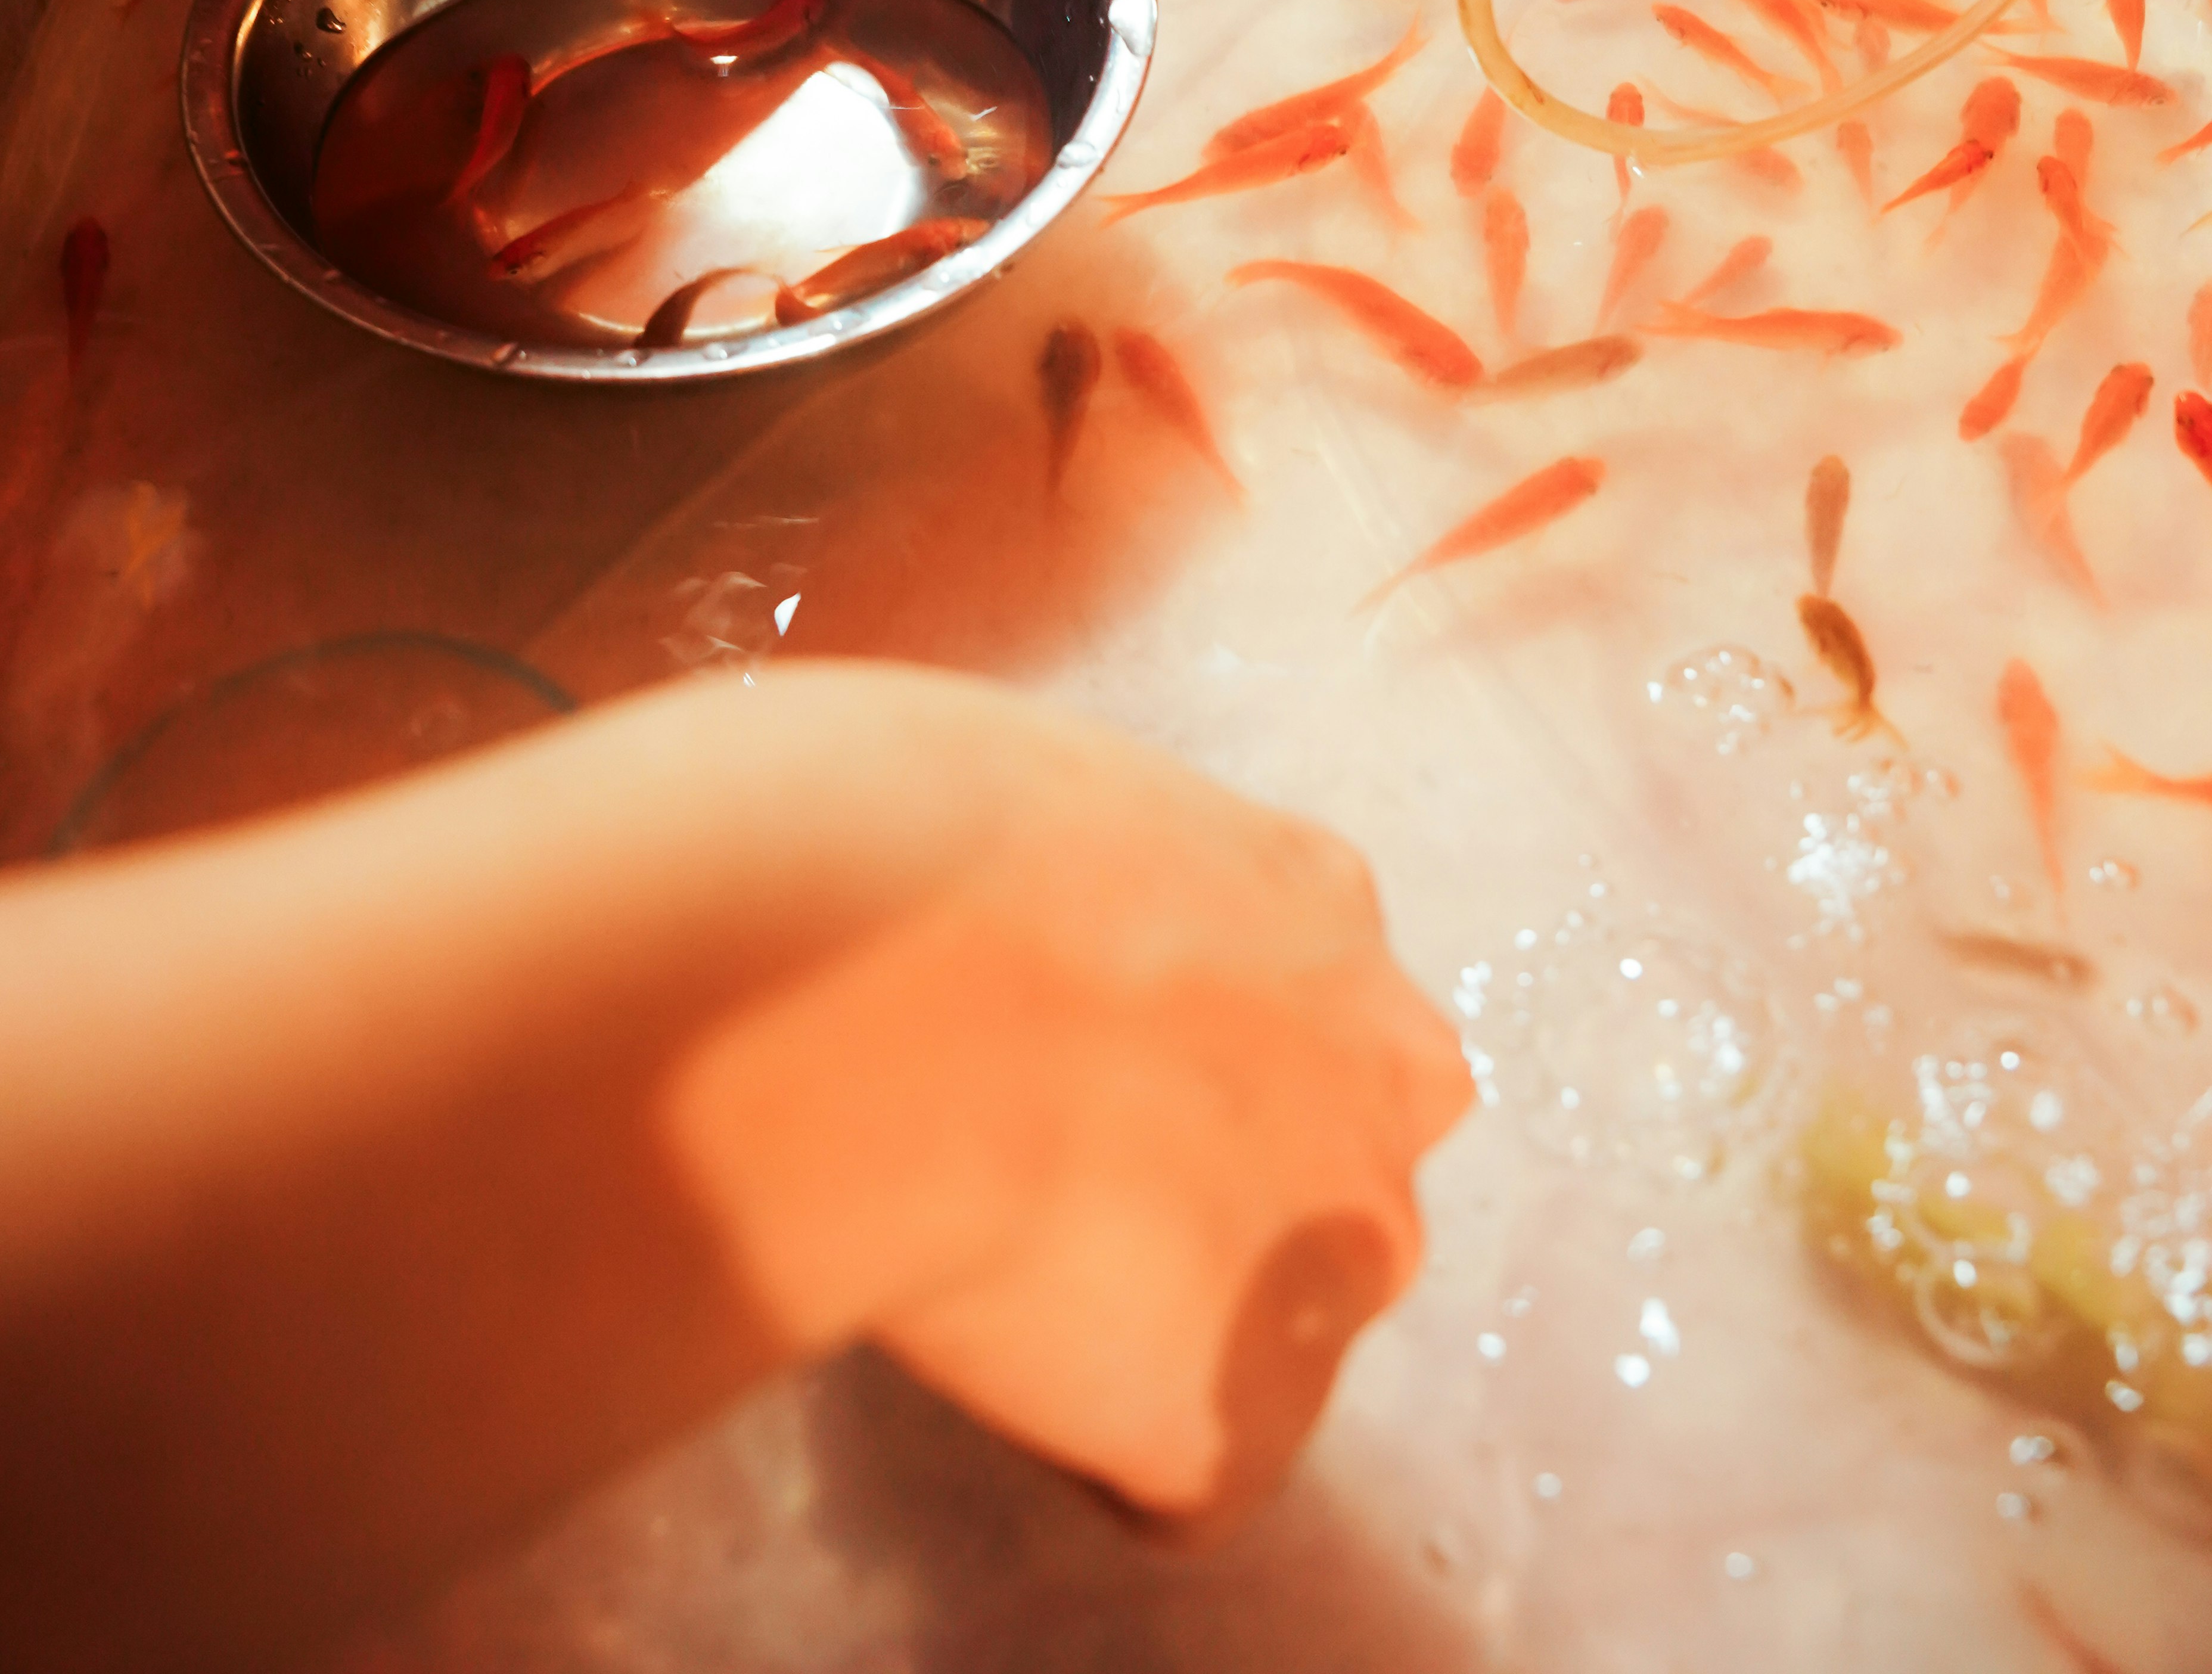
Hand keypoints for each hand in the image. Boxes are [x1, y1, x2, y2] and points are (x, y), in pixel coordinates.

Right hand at [666, 683, 1468, 1521]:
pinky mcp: (1242, 1427)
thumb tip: (1019, 926)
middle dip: (1209, 1190)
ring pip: (1266, 1328)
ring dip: (1163, 1321)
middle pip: (1323, 1169)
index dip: (1171, 1049)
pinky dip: (1084, 1441)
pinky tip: (983, 1344)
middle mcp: (1386, 1079)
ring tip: (998, 1266)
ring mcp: (1335, 1262)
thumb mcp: (1043, 794)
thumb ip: (1094, 878)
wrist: (883, 993)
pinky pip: (1171, 1474)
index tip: (1067, 1057)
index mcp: (1322, 905)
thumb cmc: (911, 849)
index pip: (1292, 1007)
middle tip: (1040, 1172)